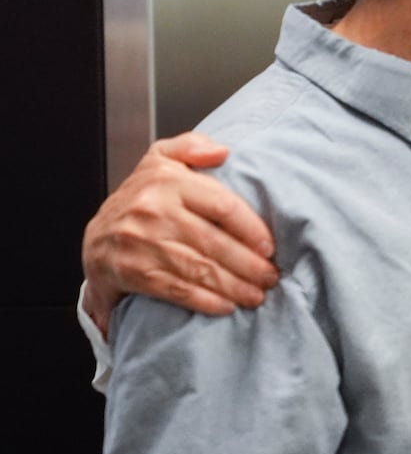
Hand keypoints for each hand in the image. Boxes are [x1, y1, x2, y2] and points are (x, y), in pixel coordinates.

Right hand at [81, 133, 277, 333]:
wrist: (95, 238)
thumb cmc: (141, 200)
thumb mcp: (160, 160)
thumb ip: (191, 147)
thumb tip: (222, 151)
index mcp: (167, 180)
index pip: (222, 205)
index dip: (252, 228)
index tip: (270, 246)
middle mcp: (153, 210)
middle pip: (214, 242)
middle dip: (249, 264)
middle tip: (271, 276)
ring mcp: (140, 243)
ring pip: (199, 269)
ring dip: (234, 286)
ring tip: (257, 295)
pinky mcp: (132, 272)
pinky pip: (177, 289)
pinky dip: (205, 301)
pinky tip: (226, 306)